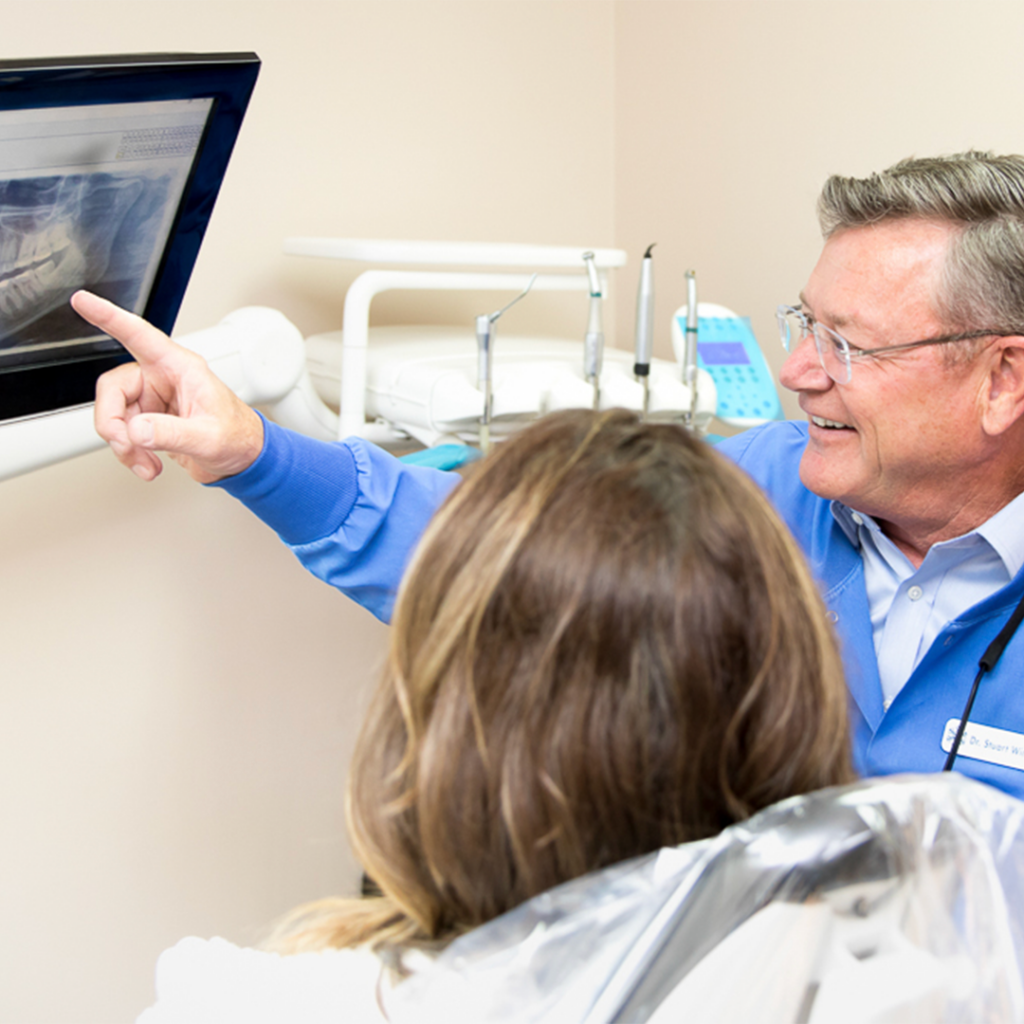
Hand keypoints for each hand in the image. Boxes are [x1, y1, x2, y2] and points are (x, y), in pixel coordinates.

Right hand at [73, 291, 263, 482]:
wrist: (243, 459)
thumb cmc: (238, 437)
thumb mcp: (208, 437)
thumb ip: (172, 433)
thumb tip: (137, 430)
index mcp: (181, 368)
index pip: (140, 336)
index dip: (110, 317)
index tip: (84, 301)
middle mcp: (163, 378)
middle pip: (113, 388)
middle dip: (113, 423)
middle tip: (127, 445)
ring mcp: (153, 400)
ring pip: (114, 415)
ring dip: (124, 444)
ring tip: (146, 462)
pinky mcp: (149, 420)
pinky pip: (123, 432)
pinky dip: (130, 452)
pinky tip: (148, 464)